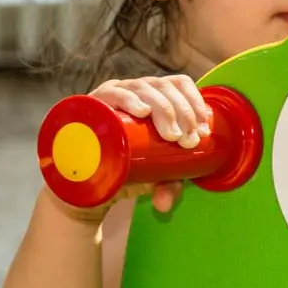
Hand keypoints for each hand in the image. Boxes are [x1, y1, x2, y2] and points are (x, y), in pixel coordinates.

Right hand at [80, 74, 211, 215]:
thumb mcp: (152, 175)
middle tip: (185, 140)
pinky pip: (111, 93)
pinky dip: (129, 99)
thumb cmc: (124, 166)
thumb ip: (166, 184)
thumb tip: (165, 204)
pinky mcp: (92, 103)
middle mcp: (135, 90)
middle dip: (182, 111)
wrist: (86, 179)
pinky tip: (142, 111)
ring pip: (143, 88)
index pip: (179, 84)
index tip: (201, 130)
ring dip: (163, 108)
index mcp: (155, 96)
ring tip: (170, 134)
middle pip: (165, 86)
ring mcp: (113, 95)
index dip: (194, 102)